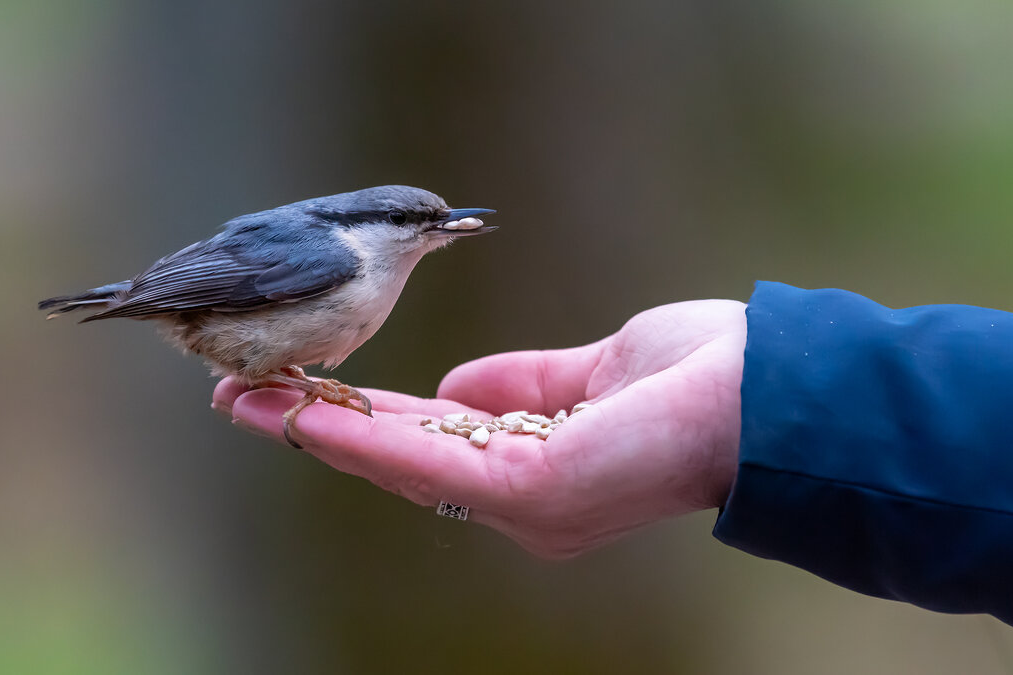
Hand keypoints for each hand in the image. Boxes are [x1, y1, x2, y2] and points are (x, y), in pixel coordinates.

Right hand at [213, 300, 746, 558]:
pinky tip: (302, 415)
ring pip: (399, 462)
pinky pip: (428, 460)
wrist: (770, 388)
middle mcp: (524, 500)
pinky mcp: (530, 492)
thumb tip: (455, 386)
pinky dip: (360, 438)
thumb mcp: (593, 371)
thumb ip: (524, 383)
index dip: (365, 418)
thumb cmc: (701, 374)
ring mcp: (525, 503)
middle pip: (401, 457)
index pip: (434, 440)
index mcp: (539, 467)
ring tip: (242, 397)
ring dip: (316, 429)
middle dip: (320, 426)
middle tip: (242, 396)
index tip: (307, 390)